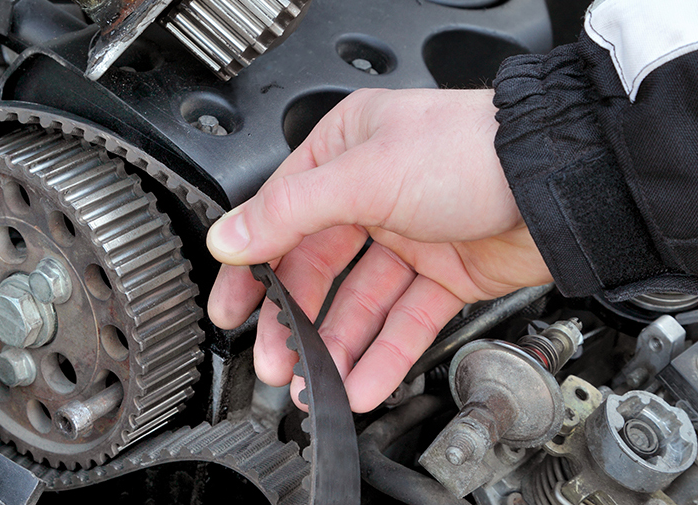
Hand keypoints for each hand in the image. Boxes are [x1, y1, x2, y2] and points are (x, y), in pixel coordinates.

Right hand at [205, 88, 551, 412]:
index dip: (251, 266)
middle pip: (316, 270)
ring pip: (358, 304)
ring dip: (336, 348)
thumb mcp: (365, 173)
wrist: (561, 181)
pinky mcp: (444, 276)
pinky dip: (383, 355)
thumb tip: (230, 237)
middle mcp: (371, 193)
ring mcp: (408, 237)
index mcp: (343, 152)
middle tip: (275, 362)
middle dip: (294, 321)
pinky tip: (363, 383)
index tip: (230, 308)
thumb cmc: (471, 150)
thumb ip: (289, 212)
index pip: (279, 216)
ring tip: (318, 385)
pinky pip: (403, 322)